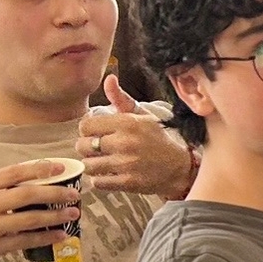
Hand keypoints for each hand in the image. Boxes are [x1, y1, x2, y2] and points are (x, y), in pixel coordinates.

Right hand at [0, 160, 83, 261]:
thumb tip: (27, 184)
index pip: (10, 173)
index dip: (38, 168)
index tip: (60, 167)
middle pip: (25, 194)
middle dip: (54, 192)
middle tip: (74, 193)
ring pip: (28, 218)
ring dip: (55, 216)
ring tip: (73, 213)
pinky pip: (24, 241)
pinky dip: (45, 238)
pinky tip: (60, 235)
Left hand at [79, 75, 195, 195]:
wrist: (179, 167)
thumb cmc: (158, 139)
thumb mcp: (142, 115)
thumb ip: (121, 99)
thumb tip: (109, 79)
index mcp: (127, 123)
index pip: (85, 125)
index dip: (87, 130)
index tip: (95, 133)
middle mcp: (125, 142)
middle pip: (83, 146)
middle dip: (87, 148)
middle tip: (97, 149)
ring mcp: (126, 164)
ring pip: (88, 165)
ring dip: (93, 164)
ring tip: (103, 162)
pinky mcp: (127, 182)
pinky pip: (98, 182)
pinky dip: (101, 179)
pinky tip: (110, 173)